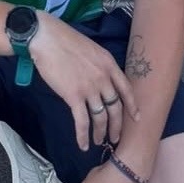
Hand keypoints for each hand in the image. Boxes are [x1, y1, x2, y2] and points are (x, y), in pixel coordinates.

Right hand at [29, 12, 138, 150]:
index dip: (132, 106)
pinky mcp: (74, 96)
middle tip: (115, 138)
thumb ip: (99, 66)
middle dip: (116, 126)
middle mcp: (103, 78)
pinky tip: (82, 144)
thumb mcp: (91, 49)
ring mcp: (90, 88)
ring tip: (98, 141)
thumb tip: (99, 81)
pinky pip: (82, 122)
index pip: (126, 89)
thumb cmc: (65, 40)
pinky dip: (83, 136)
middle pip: (115, 108)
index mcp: (109, 64)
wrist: (47, 38)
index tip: (136, 118)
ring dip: (100, 132)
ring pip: (100, 117)